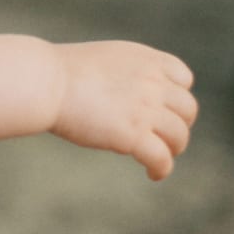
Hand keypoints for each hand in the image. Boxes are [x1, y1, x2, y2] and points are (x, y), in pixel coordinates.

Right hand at [50, 41, 196, 180]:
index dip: (177, 96)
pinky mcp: (134, 135)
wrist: (46, 82)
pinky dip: (161, 169)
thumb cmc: (60, 72)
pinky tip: (153, 174)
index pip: (183, 78)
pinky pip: (162, 158)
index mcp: (146, 60)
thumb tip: (124, 93)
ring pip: (179, 136)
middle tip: (165, 137)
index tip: (166, 109)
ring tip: (159, 157)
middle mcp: (153, 82)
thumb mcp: (103, 59)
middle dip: (179, 124)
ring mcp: (146, 109)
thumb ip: (124, 73)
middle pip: (187, 109)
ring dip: (173, 149)